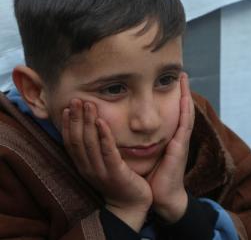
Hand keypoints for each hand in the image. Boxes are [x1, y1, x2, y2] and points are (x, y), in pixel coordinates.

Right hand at [62, 99, 151, 230]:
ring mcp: (100, 171)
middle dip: (75, 118)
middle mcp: (88, 168)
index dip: (67, 125)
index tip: (66, 107)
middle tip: (76, 100)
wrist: (132, 204)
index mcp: (83, 166)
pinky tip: (102, 121)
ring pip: (90, 143)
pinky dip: (104, 136)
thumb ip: (97, 149)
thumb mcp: (103, 164)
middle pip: (77, 140)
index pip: (70, 142)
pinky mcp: (115, 173)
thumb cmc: (119, 180)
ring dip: (88, 122)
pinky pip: (107, 152)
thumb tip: (93, 127)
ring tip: (88, 104)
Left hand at [147, 72, 194, 222]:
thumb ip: (145, 141)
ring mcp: (181, 141)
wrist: (162, 197)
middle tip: (182, 73)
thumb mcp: (150, 155)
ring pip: (186, 113)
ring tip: (185, 79)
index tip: (173, 81)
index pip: (174, 113)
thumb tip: (132, 130)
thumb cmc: (155, 176)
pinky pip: (184, 126)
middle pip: (183, 109)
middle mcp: (178, 137)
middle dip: (183, 91)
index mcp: (170, 138)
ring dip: (186, 95)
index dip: (175, 97)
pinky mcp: (180, 148)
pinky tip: (185, 99)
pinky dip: (185, 111)